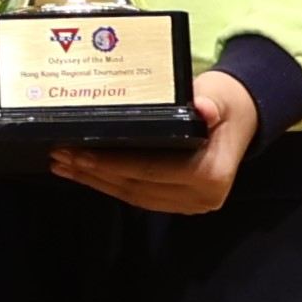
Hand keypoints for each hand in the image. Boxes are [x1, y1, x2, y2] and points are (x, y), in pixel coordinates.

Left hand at [52, 71, 254, 215]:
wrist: (241, 116)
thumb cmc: (224, 103)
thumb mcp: (217, 96)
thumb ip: (209, 103)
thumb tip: (203, 108)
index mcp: (210, 174)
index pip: (150, 171)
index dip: (112, 164)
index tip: (80, 152)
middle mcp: (202, 197)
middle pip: (136, 188)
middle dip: (94, 173)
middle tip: (60, 156)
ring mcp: (191, 204)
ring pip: (133, 196)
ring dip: (96, 182)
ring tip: (63, 165)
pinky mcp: (179, 203)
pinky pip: (139, 196)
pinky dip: (110, 184)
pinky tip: (85, 173)